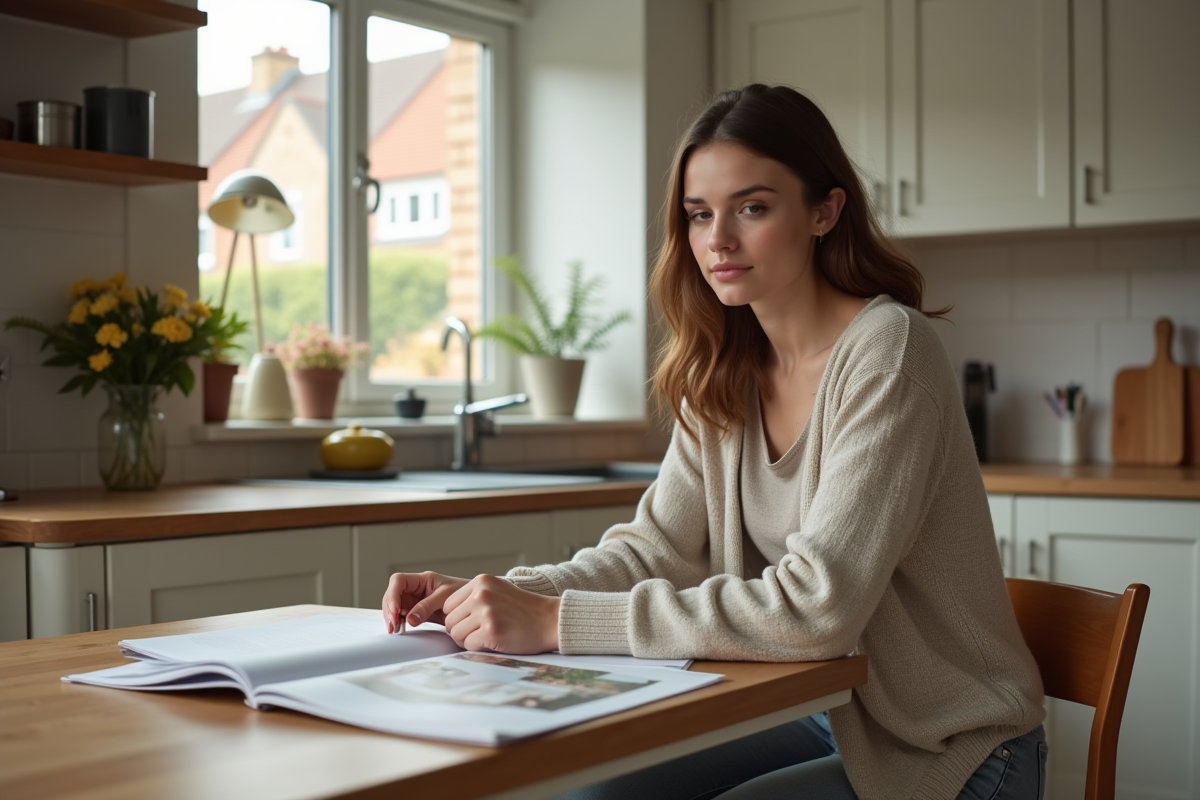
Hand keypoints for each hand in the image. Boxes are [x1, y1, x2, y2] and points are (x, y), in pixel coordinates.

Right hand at [381, 571, 468, 632]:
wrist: (473, 606)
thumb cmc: (464, 595)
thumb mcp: (446, 598)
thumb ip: (427, 606)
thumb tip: (410, 619)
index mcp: (423, 579)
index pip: (399, 580)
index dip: (393, 594)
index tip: (396, 610)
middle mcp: (416, 588)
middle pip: (393, 594)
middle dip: (390, 608)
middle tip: (393, 625)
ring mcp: (414, 600)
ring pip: (394, 605)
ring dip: (391, 617)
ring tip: (394, 629)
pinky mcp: (416, 612)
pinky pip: (401, 615)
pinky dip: (397, 622)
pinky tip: (398, 629)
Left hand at [442, 574, 560, 653]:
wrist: (551, 620)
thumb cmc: (524, 610)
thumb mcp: (497, 591)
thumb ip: (474, 597)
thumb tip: (446, 615)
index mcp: (481, 582)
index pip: (448, 605)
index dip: (458, 617)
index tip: (473, 622)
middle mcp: (481, 594)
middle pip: (449, 620)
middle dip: (461, 630)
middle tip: (480, 632)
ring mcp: (486, 612)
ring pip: (456, 634)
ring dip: (468, 640)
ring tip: (487, 637)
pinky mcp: (491, 631)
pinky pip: (468, 645)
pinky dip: (478, 648)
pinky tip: (495, 641)